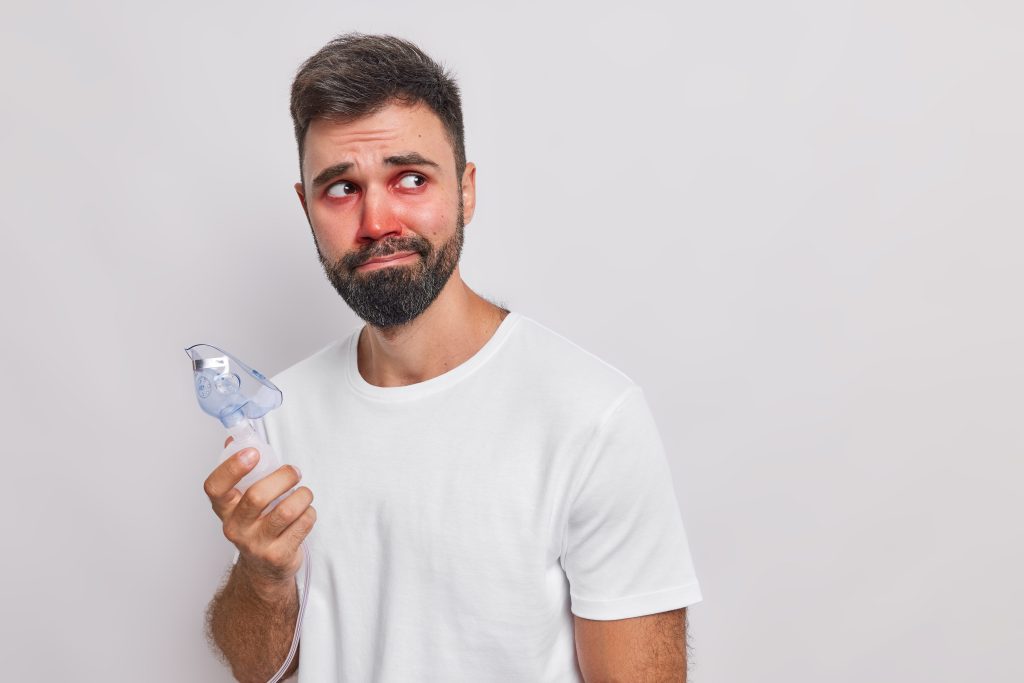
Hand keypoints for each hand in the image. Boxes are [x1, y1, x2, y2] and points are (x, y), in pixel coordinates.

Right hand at [203, 436, 315, 591]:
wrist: (264, 568)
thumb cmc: (257, 524)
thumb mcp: (242, 500)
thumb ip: (241, 470)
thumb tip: (235, 438)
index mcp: (224, 508)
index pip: (215, 487)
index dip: (232, 468)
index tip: (253, 453)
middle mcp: (236, 527)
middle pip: (257, 496)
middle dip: (283, 477)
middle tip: (294, 472)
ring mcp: (256, 544)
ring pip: (286, 511)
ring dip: (303, 495)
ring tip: (304, 493)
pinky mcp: (278, 555)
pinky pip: (303, 524)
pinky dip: (310, 513)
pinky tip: (305, 513)